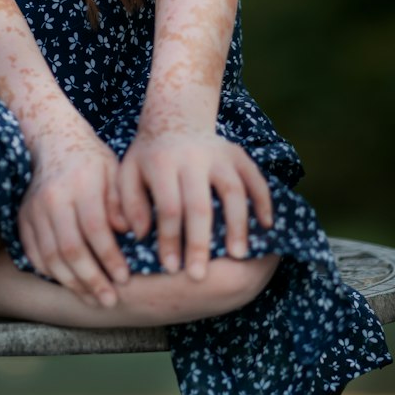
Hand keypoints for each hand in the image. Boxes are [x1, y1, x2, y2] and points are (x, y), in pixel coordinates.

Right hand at [18, 128, 130, 307]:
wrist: (53, 140)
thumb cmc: (92, 159)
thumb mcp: (114, 171)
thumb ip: (121, 201)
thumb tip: (130, 232)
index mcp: (80, 184)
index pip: (95, 230)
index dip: (110, 258)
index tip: (124, 279)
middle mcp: (52, 198)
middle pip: (71, 249)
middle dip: (91, 280)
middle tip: (109, 300)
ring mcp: (33, 209)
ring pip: (50, 257)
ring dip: (72, 283)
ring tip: (91, 299)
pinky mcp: (23, 218)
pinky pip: (34, 253)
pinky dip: (51, 273)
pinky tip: (69, 284)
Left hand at [119, 129, 272, 281]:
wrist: (175, 117)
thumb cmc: (148, 157)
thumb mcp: (128, 173)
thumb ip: (128, 203)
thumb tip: (139, 234)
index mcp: (162, 162)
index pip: (168, 207)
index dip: (169, 239)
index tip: (171, 269)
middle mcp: (193, 157)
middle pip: (199, 205)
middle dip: (199, 243)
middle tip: (199, 276)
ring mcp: (220, 153)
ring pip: (233, 192)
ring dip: (237, 226)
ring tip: (237, 257)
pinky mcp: (239, 154)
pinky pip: (256, 179)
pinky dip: (264, 202)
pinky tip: (266, 227)